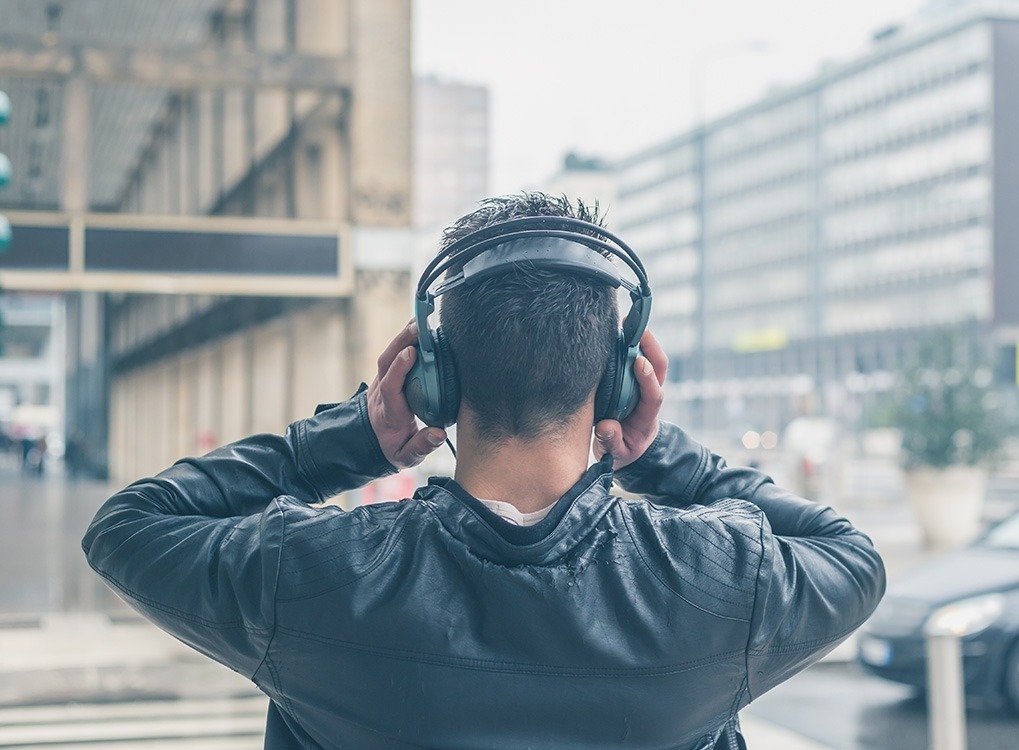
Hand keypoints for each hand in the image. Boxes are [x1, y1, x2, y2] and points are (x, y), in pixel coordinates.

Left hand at [367, 321, 446, 469]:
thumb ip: (421, 446)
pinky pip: (394, 354)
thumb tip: (439, 433)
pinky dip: (405, 340)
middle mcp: (381, 393)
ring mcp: (382, 382)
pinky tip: (419, 327)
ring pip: (388, 354)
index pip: (391, 387)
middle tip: (419, 326)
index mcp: (389, 412)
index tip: (412, 353)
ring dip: (403, 337)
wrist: (372, 442)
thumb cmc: (392, 448)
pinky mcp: (388, 375)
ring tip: (421, 320)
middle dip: (401, 342)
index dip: (399, 368)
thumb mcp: (406, 456)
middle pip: (386, 362)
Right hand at [593, 330, 666, 469]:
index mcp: (647, 416)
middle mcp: (649, 396)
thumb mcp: (617, 454)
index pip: (654, 395)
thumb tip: (606, 426)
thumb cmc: (623, 449)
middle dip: (652, 347)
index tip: (639, 362)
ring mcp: (643, 385)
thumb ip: (612, 442)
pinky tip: (615, 330)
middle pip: (660, 368)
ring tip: (624, 322)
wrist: (628, 448)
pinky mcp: (634, 379)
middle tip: (636, 328)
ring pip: (651, 358)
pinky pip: (636, 357)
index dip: (649, 378)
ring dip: (641, 340)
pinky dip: (630, 342)